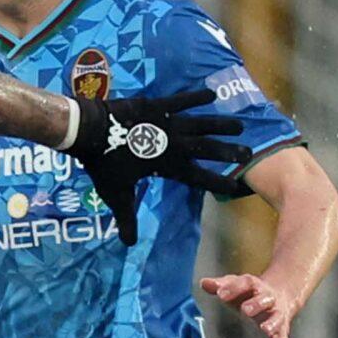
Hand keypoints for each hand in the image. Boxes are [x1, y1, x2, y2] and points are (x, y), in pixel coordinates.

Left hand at [67, 88, 251, 244]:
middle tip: (249, 153)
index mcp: (166, 166)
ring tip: (239, 126)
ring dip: (220, 125)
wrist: (89, 130)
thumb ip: (126, 217)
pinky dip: (196, 97)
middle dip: (228, 152)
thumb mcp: (115, 194)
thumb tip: (128, 244)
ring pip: (200, 124)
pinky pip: (181, 100)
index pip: (198, 178)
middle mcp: (172, 144)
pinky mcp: (156, 105)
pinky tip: (212, 94)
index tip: (236, 185)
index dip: (217, 182)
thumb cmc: (103, 163)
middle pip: (207, 149)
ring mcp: (166, 122)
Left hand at [202, 272, 300, 337]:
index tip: (221, 294)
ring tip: (264, 328)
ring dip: (272, 323)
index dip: (233, 288)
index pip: (246, 283)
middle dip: (256, 304)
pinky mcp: (281, 328)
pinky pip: (282, 337)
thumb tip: (204, 283)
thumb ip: (221, 285)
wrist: (280, 295)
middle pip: (264, 299)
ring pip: (277, 318)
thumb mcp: (236, 285)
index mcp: (255, 286)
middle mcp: (268, 299)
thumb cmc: (251, 293)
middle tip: (245, 309)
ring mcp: (276, 313)